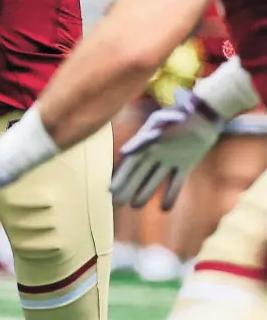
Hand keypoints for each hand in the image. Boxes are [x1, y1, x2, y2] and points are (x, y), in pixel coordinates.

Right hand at [111, 88, 224, 209]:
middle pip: (140, 172)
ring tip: (135, 206)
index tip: (111, 190)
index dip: (121, 176)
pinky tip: (165, 208)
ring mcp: (171, 157)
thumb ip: (151, 132)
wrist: (208, 111)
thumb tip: (131, 148)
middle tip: (117, 202)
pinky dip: (172, 194)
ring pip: (155, 178)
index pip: (131, 162)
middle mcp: (157, 150)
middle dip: (129, 186)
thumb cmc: (185, 110)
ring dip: (145, 191)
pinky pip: (177, 181)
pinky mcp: (186, 163)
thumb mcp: (166, 120)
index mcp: (149, 140)